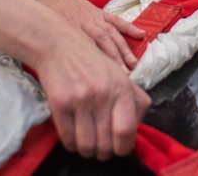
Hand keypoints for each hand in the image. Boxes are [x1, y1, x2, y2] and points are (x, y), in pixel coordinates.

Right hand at [34, 22, 150, 159]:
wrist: (59, 45)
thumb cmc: (92, 61)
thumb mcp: (120, 74)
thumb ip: (134, 99)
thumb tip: (138, 128)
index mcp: (122, 87)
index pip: (127, 131)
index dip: (124, 147)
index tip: (119, 148)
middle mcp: (103, 93)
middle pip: (106, 144)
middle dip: (104, 152)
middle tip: (101, 147)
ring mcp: (80, 99)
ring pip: (86, 146)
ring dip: (87, 150)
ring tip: (86, 143)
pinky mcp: (60, 103)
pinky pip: (67, 139)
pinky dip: (71, 144)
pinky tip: (73, 136)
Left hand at [35, 0, 144, 69]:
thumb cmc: (48, 18)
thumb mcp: (49, 35)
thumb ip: (59, 52)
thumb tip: (64, 74)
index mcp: (70, 32)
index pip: (86, 51)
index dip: (97, 66)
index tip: (106, 81)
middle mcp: (85, 24)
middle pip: (102, 43)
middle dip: (114, 60)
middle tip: (124, 76)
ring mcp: (94, 17)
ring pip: (111, 34)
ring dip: (123, 48)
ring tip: (132, 63)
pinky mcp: (99, 12)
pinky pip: (115, 20)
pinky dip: (128, 27)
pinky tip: (140, 34)